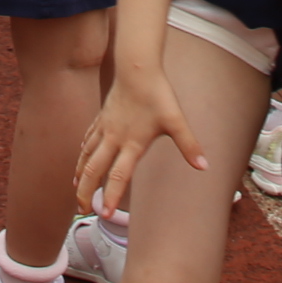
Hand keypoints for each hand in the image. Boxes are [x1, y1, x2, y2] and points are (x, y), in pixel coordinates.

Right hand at [77, 70, 203, 214]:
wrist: (137, 68)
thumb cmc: (157, 94)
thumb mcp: (176, 121)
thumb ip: (189, 145)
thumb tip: (205, 166)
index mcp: (132, 143)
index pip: (118, 175)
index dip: (111, 196)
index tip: (104, 214)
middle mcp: (114, 139)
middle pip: (94, 170)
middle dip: (86, 191)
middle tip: (83, 210)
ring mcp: (105, 128)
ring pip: (86, 156)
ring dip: (81, 174)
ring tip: (77, 188)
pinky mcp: (102, 117)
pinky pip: (88, 139)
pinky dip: (83, 152)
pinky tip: (81, 158)